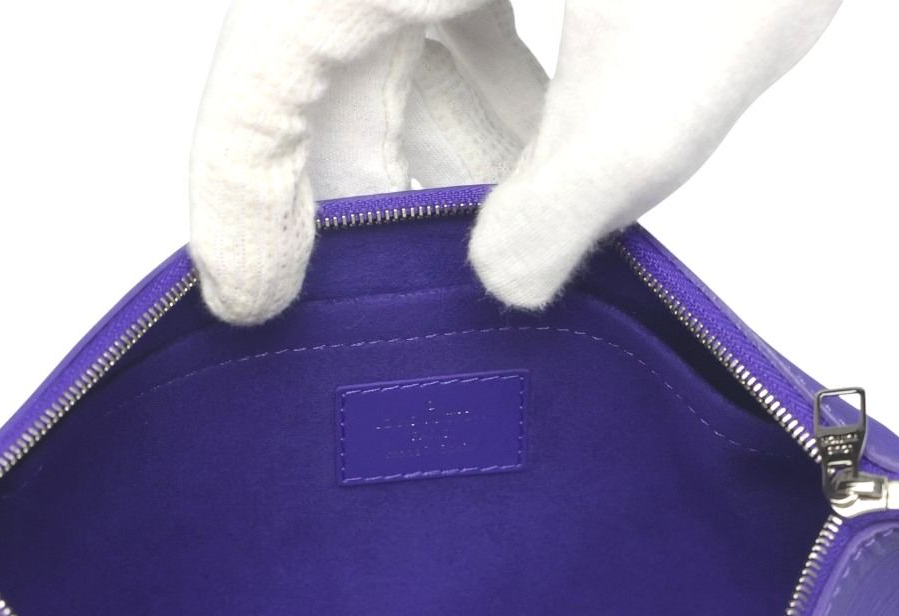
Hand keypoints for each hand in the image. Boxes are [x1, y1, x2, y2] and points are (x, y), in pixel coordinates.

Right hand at [190, 0, 842, 324]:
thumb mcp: (658, 88)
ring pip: (391, 42)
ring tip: (487, 237)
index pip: (261, 86)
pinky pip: (456, 8)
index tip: (250, 303)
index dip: (241, 209)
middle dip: (362, 192)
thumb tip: (505, 278)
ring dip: (435, 149)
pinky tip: (534, 150)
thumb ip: (559, 210)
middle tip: (387, 299)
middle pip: (323, 71)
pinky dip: (484, 88)